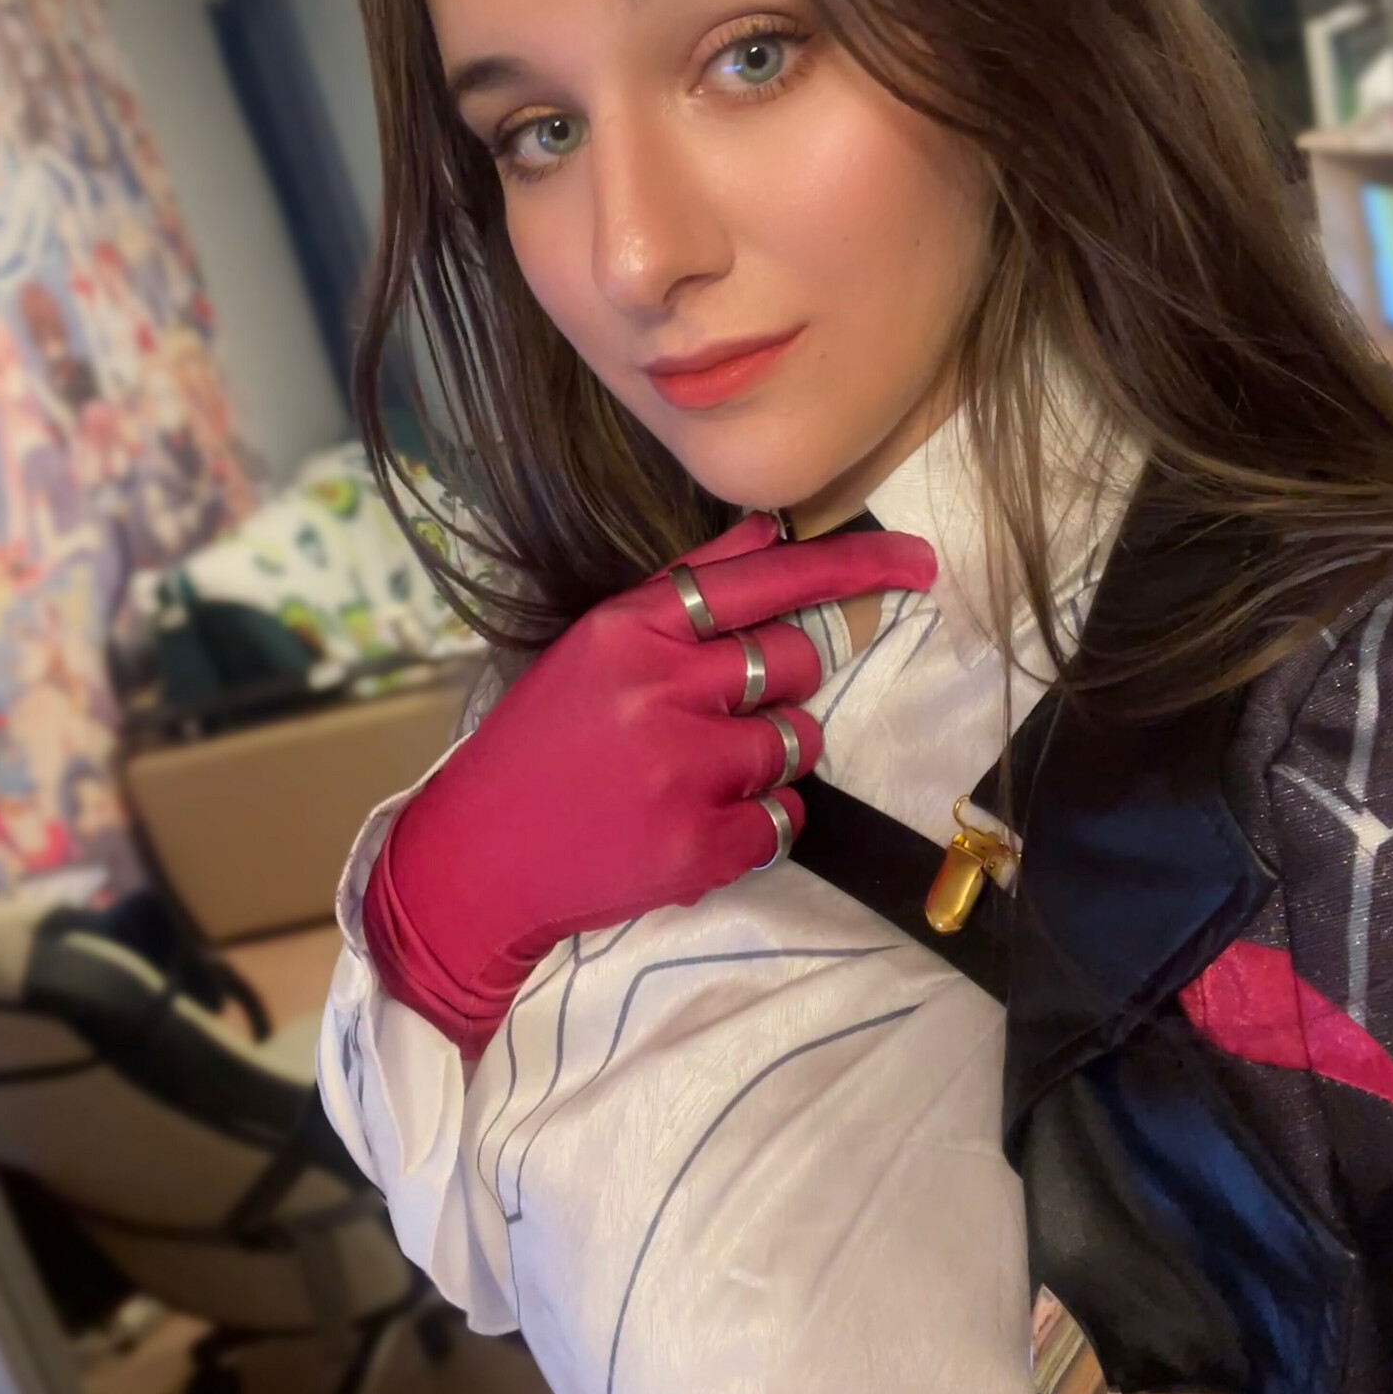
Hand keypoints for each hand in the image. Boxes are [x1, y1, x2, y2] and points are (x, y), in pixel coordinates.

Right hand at [361, 511, 936, 1055]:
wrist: (474, 859)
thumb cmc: (540, 743)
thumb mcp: (594, 647)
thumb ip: (680, 590)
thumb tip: (768, 534)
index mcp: (630, 630)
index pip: (762, 580)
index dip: (852, 568)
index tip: (918, 563)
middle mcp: (660, 690)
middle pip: (796, 663)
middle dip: (779, 687)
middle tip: (716, 715)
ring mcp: (682, 772)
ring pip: (798, 743)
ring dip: (769, 758)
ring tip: (693, 775)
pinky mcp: (698, 848)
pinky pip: (786, 819)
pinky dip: (759, 823)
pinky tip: (694, 822)